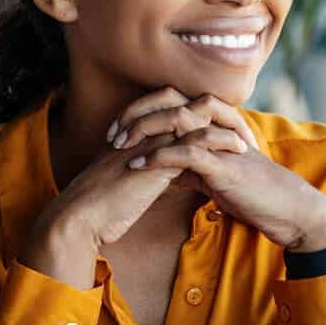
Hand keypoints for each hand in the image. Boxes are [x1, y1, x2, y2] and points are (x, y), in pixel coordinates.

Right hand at [20, 122, 243, 288]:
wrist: (79, 218)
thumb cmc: (99, 208)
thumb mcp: (128, 185)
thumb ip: (147, 174)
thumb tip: (168, 177)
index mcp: (135, 135)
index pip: (172, 112)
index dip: (198, 119)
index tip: (223, 132)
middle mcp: (143, 132)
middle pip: (185, 106)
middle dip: (215, 114)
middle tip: (240, 127)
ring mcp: (150, 142)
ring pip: (193, 118)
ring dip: (223, 126)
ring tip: (245, 138)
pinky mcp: (157, 159)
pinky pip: (195, 142)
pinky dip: (219, 143)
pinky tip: (238, 150)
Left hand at [112, 90, 325, 252]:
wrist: (286, 209)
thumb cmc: (253, 193)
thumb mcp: (216, 178)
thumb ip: (193, 170)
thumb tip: (168, 176)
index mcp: (214, 125)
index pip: (172, 102)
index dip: (142, 110)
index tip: (117, 130)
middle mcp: (218, 125)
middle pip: (170, 100)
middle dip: (137, 112)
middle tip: (112, 133)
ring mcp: (222, 142)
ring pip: (177, 119)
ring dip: (144, 130)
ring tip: (120, 145)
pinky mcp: (226, 164)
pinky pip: (188, 152)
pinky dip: (160, 157)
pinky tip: (140, 166)